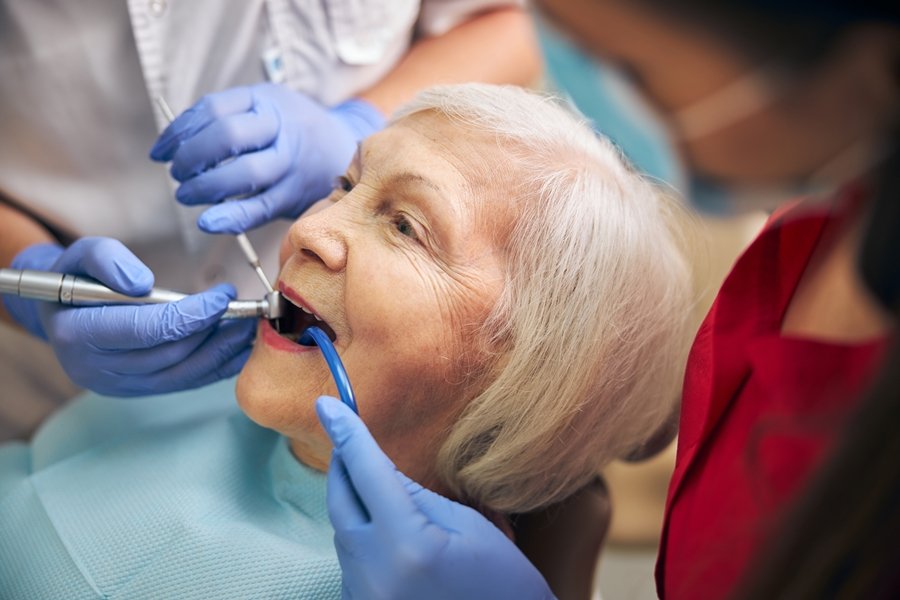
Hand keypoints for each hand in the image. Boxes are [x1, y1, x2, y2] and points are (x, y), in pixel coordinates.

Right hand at [3, 238, 254, 395]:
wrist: (59, 310)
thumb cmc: (74, 277)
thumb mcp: (81, 254)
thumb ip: (107, 260)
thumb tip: (142, 283)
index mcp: (77, 335)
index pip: (148, 329)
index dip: (192, 313)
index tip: (224, 295)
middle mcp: (95, 369)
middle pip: (170, 353)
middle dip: (214, 331)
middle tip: (247, 310)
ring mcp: (116, 386)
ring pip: (181, 373)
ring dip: (220, 352)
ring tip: (248, 328)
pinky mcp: (136, 391)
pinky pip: (182, 383)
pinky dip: (213, 368)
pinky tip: (236, 351)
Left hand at [150, 84, 384, 233]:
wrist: (343, 152)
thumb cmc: (290, 132)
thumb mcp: (264, 109)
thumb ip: (224, 121)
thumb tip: (170, 147)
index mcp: (268, 102)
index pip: (214, 109)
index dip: (180, 132)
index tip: (160, 152)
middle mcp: (282, 130)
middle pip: (229, 135)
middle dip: (192, 156)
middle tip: (177, 173)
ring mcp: (291, 164)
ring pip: (246, 172)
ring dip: (207, 186)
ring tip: (186, 194)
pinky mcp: (294, 196)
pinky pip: (261, 208)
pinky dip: (231, 217)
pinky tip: (208, 221)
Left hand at [315, 396, 554, 599]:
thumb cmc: (503, 586)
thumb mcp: (470, 527)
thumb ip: (418, 496)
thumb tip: (378, 469)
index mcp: (408, 543)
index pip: (368, 471)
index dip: (346, 433)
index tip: (326, 404)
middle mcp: (374, 572)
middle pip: (340, 502)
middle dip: (342, 466)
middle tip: (347, 439)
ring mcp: (362, 596)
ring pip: (342, 534)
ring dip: (355, 507)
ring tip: (380, 493)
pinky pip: (350, 564)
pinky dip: (361, 541)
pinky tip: (386, 537)